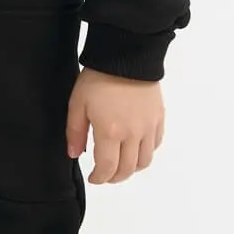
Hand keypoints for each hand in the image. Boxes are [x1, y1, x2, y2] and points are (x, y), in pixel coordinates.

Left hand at [66, 67, 164, 183]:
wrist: (127, 55)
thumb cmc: (98, 78)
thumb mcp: (77, 104)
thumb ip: (74, 132)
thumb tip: (74, 154)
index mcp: (110, 132)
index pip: (108, 168)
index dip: (100, 178)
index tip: (93, 178)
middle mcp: (133, 134)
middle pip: (128, 169)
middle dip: (115, 177)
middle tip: (106, 175)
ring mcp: (149, 127)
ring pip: (145, 160)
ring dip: (132, 168)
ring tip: (121, 164)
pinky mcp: (159, 118)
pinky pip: (156, 144)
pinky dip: (146, 152)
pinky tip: (136, 147)